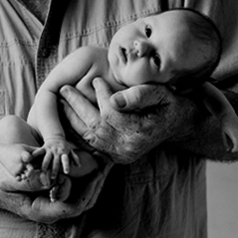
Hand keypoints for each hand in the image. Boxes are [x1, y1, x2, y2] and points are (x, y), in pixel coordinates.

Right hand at [0, 160, 98, 222]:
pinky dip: (88, 179)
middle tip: (106, 167)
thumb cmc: (3, 184)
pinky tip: (95, 167)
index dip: (88, 192)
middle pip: (84, 202)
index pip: (74, 207)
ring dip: (96, 181)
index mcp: (44, 210)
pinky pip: (78, 190)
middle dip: (97, 185)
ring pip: (84, 197)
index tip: (97, 175)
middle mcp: (54, 209)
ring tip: (105, 165)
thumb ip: (29, 181)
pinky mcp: (58, 195)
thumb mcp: (11, 181)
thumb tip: (51, 181)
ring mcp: (57, 203)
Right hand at [35, 137, 79, 179]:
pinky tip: (30, 159)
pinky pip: (39, 152)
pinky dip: (35, 155)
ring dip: (44, 165)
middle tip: (53, 178)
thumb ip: (74, 158)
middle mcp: (57, 152)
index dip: (66, 165)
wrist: (56, 136)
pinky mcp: (44, 148)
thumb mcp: (71, 151)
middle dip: (54, 169)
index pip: (65, 160)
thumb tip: (78, 166)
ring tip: (42, 171)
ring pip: (47, 158)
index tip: (67, 172)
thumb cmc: (64, 146)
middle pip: (55, 161)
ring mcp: (50, 150)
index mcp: (64, 153)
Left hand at [59, 78, 190, 163]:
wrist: (176, 125)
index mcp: (140, 132)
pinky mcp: (117, 157)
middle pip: (95, 126)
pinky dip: (78, 132)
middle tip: (64, 89)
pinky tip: (69, 120)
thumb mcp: (161, 94)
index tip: (95, 80)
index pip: (111, 112)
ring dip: (73, 119)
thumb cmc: (169, 106)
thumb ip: (139, 95)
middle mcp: (128, 148)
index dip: (100, 95)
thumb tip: (114, 100)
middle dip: (77, 106)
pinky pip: (92, 145)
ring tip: (61, 103)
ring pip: (89, 137)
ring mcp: (121, 155)